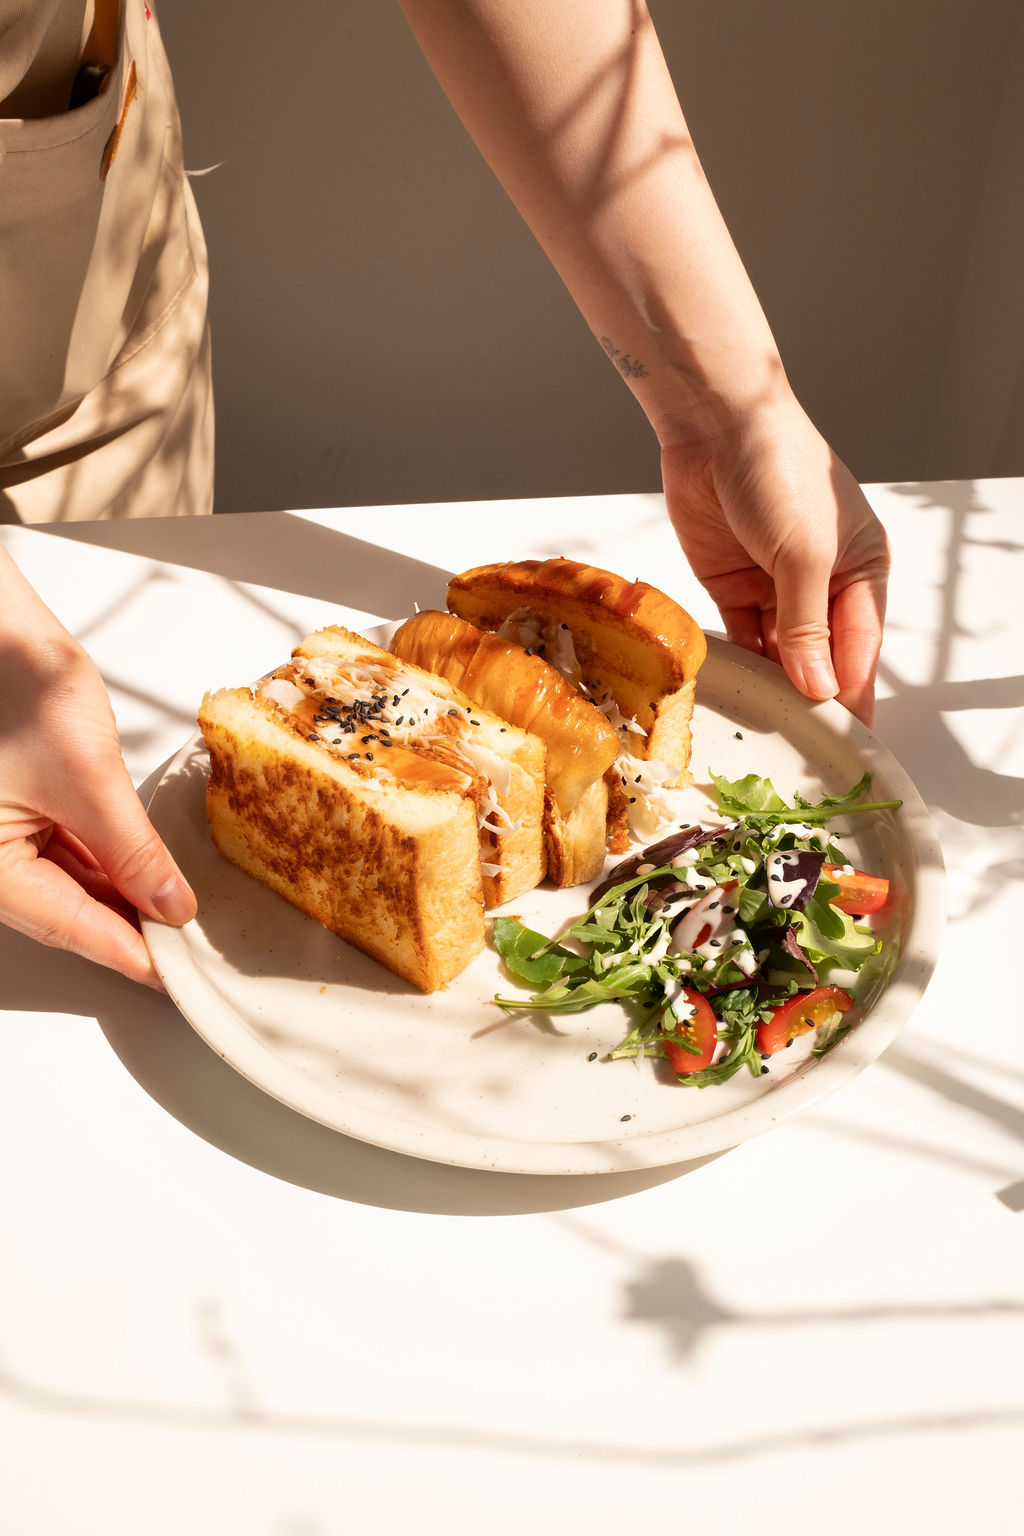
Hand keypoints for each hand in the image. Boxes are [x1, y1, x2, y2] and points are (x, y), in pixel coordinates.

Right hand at [0, 557, 195, 987]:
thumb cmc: (17, 685)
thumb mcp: (90, 780)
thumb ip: (133, 852)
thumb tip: (171, 908)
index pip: (67, 926)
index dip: (125, 953)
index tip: (173, 980)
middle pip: (64, 910)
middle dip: (126, 929)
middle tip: (184, 955)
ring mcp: (0, 829)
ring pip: (67, 882)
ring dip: (120, 896)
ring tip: (175, 917)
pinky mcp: (16, 804)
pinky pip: (64, 849)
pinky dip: (106, 862)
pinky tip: (145, 873)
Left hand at [661, 395, 889, 724]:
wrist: (717, 427)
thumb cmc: (780, 472)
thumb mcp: (805, 554)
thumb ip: (809, 625)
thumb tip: (820, 686)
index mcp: (862, 569)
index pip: (860, 647)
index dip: (851, 693)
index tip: (846, 740)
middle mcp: (823, 581)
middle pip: (821, 654)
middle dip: (812, 695)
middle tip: (804, 746)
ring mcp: (776, 584)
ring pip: (780, 650)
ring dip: (774, 682)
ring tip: (770, 727)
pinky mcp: (733, 584)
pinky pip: (742, 635)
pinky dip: (740, 660)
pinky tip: (740, 690)